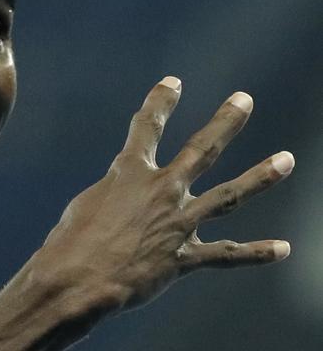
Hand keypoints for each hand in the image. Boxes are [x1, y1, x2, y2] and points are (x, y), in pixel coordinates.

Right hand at [37, 76, 292, 313]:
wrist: (79, 276)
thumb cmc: (73, 239)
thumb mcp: (89, 203)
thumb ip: (117, 193)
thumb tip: (129, 197)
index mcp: (130, 172)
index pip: (147, 127)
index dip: (160, 102)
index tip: (173, 82)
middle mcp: (162, 190)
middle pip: (201, 149)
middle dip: (225, 122)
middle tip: (244, 100)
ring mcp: (178, 222)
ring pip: (228, 196)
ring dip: (260, 177)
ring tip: (286, 160)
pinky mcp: (185, 256)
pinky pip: (227, 254)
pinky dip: (256, 252)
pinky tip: (283, 249)